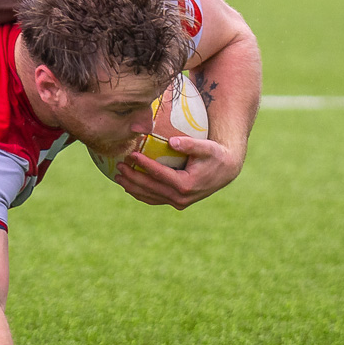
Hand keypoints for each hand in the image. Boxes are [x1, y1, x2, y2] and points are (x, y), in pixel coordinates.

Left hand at [114, 135, 242, 208]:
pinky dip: (141, 194)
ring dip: (133, 188)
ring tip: (118, 177)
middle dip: (133, 178)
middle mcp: (181, 197)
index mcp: (187, 184)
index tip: (132, 154)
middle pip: (151, 188)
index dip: (145, 165)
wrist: (225, 171)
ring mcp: (179, 202)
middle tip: (119, 167)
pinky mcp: (177, 202)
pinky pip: (155, 199)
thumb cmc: (215, 154)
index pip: (160, 174)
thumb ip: (190, 144)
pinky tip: (129, 186)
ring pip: (150, 196)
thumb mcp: (206, 147)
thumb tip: (172, 141)